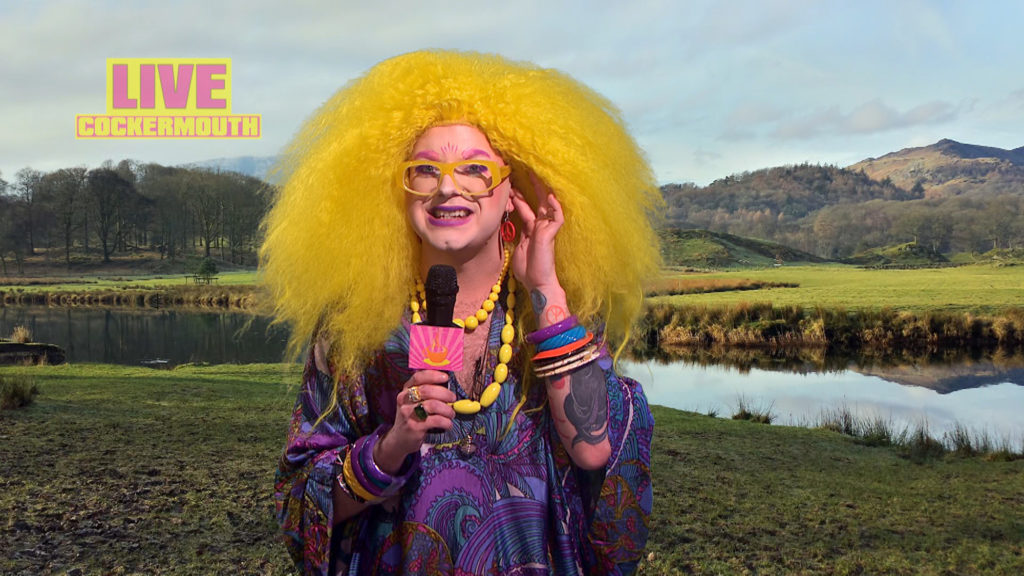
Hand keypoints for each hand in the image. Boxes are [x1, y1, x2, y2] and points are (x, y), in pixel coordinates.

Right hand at [374, 370, 455, 473]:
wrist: (399, 439)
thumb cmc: (412, 416)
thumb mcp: (414, 401)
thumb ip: (427, 390)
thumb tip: (446, 380)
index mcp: (406, 390)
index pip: (418, 377)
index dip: (433, 375)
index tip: (446, 377)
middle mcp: (404, 400)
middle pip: (427, 390)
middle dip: (445, 393)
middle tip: (452, 398)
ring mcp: (408, 413)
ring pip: (433, 405)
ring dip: (447, 409)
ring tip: (451, 414)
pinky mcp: (414, 426)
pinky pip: (435, 420)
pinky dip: (446, 422)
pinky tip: (448, 424)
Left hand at [510, 171, 563, 293]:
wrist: (537, 283)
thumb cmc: (528, 270)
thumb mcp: (517, 248)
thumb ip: (516, 235)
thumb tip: (510, 225)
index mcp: (531, 230)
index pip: (526, 209)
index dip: (519, 198)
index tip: (510, 188)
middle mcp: (540, 227)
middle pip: (537, 203)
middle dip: (530, 189)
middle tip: (524, 174)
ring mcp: (546, 230)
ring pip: (547, 206)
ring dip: (542, 192)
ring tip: (536, 177)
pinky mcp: (551, 234)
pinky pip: (557, 218)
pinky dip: (556, 207)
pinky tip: (551, 197)